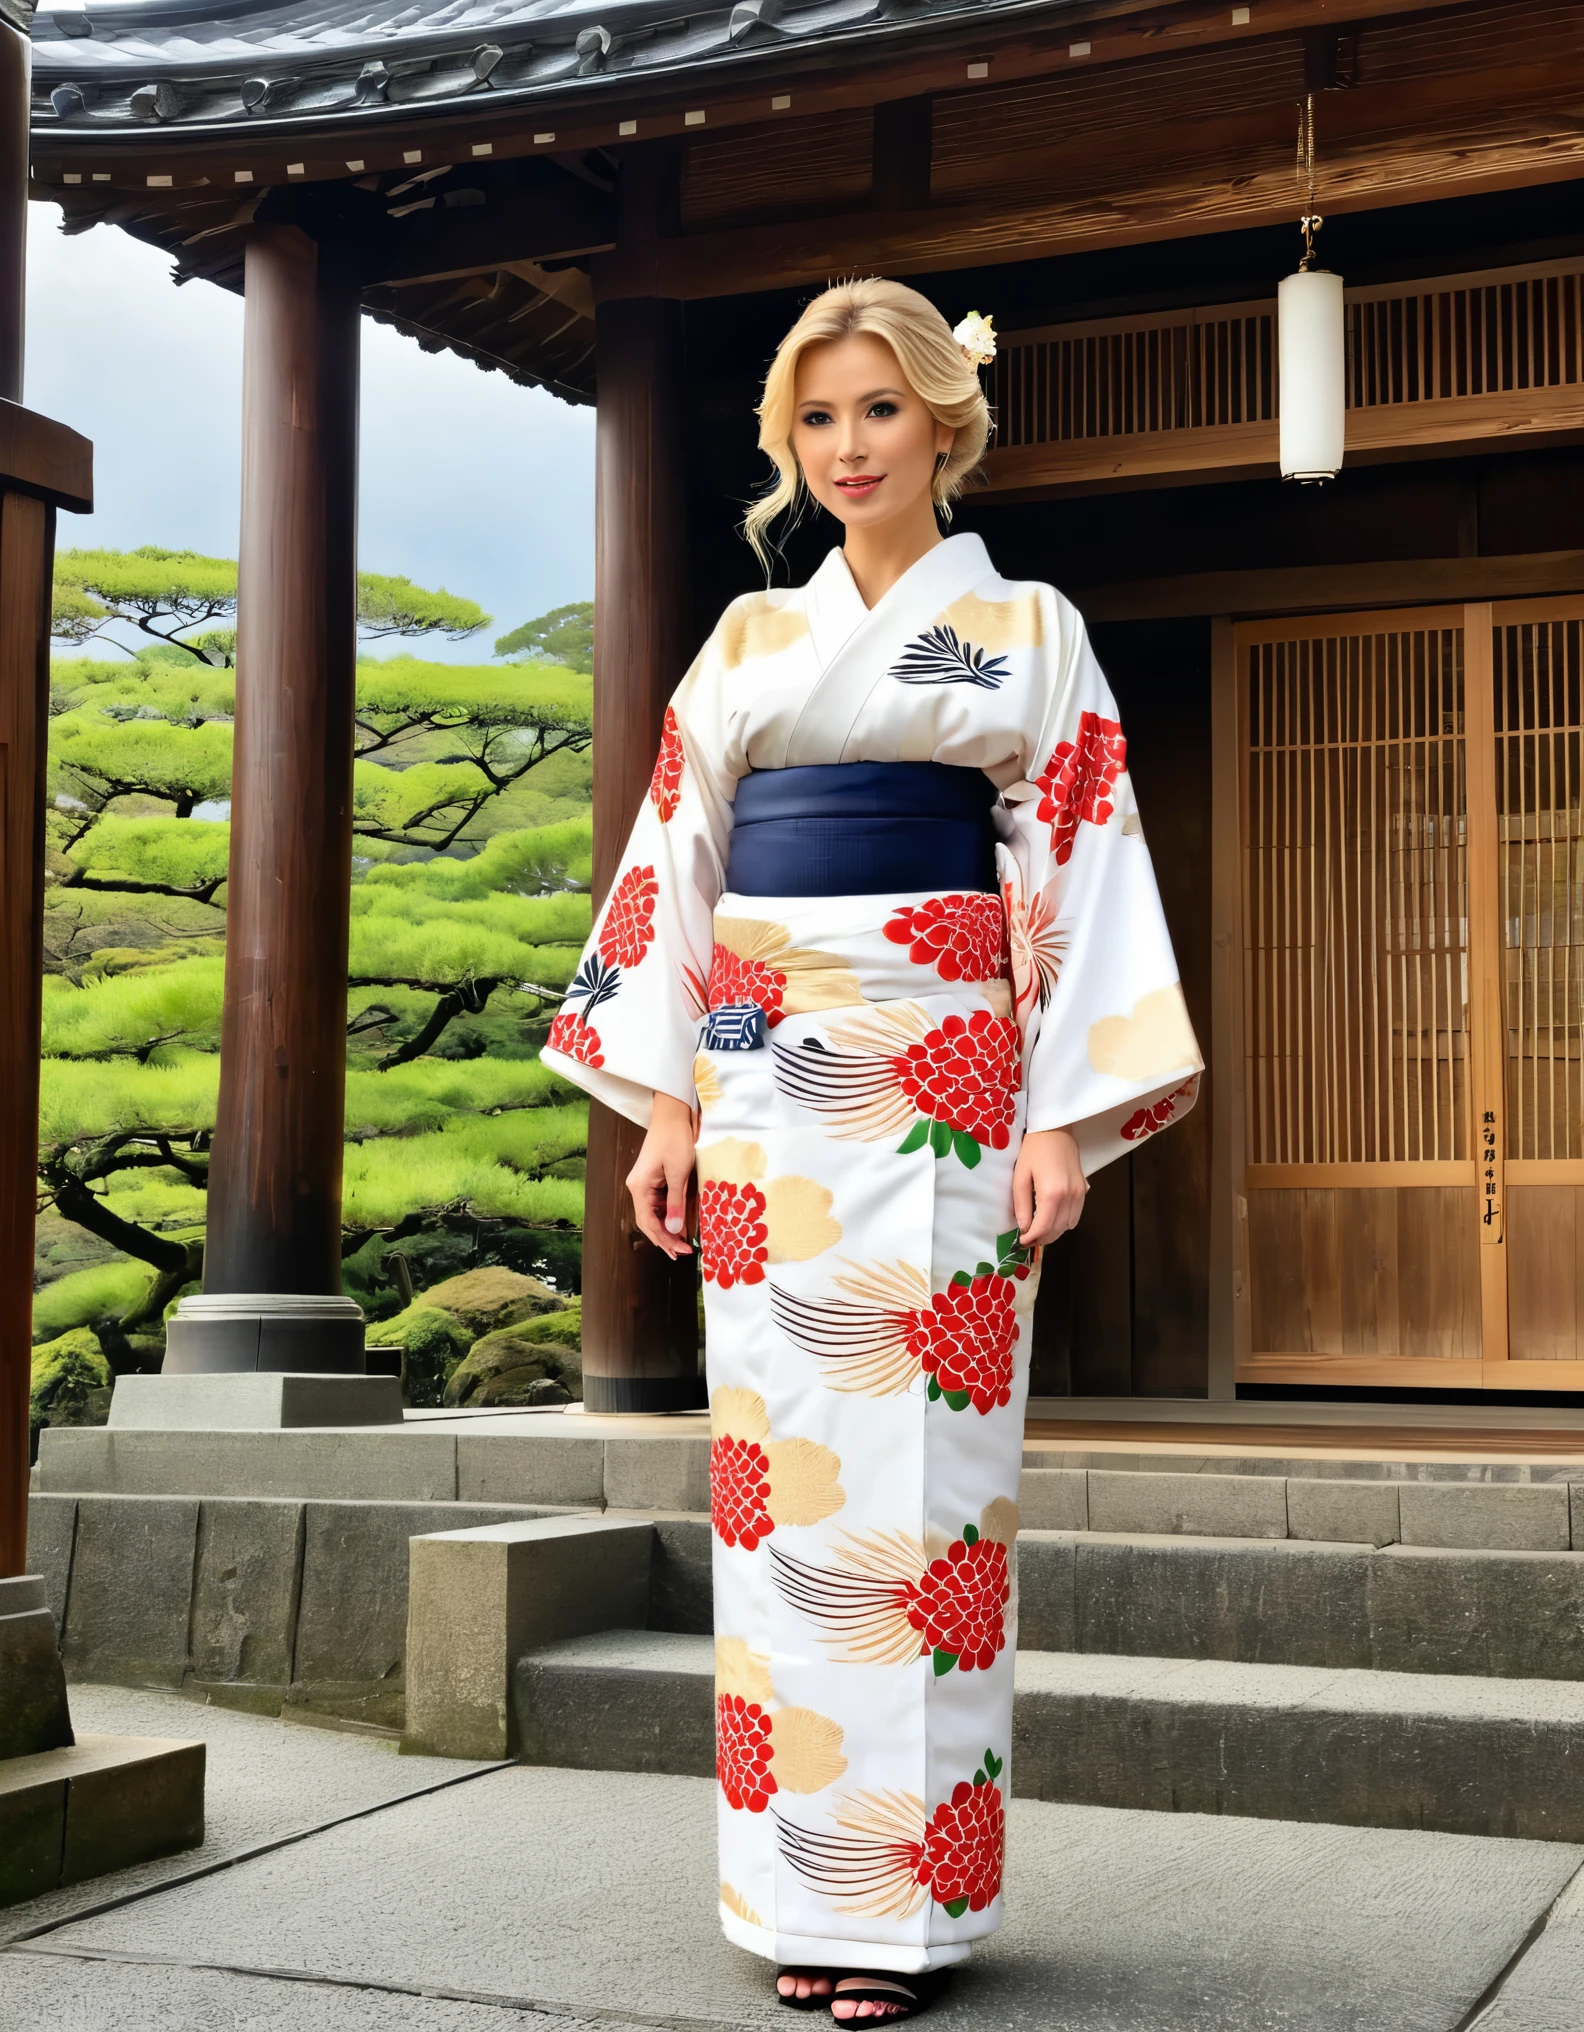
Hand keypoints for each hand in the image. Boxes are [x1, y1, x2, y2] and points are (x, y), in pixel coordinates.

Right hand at [626, 1091, 697, 1258]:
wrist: (672, 1115)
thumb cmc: (675, 1140)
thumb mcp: (679, 1173)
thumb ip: (675, 1202)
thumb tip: (674, 1229)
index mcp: (639, 1187)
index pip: (648, 1223)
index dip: (664, 1239)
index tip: (681, 1250)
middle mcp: (637, 1187)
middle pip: (647, 1222)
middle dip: (664, 1239)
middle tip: (681, 1252)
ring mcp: (644, 1183)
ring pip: (652, 1214)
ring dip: (665, 1229)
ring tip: (680, 1243)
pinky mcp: (652, 1179)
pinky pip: (657, 1203)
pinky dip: (667, 1215)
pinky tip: (677, 1224)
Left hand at [1012, 1127, 1086, 1246]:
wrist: (1055, 1130)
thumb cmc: (1033, 1150)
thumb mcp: (1020, 1176)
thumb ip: (1022, 1204)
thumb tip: (1024, 1227)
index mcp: (1051, 1194)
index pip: (1043, 1227)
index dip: (1032, 1238)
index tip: (1021, 1241)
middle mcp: (1069, 1196)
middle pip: (1057, 1230)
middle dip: (1042, 1238)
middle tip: (1028, 1237)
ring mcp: (1080, 1194)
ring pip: (1068, 1226)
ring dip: (1054, 1231)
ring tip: (1039, 1227)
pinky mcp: (1085, 1190)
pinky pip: (1076, 1215)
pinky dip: (1064, 1221)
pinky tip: (1052, 1216)